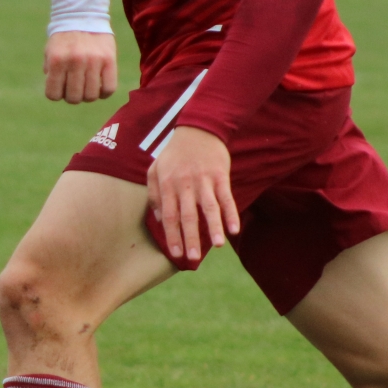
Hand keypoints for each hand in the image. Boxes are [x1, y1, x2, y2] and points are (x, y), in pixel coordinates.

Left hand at [43, 31, 117, 103]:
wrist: (83, 15)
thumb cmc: (64, 38)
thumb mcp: (49, 52)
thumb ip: (49, 72)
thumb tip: (56, 92)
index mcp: (56, 60)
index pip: (53, 95)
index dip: (56, 95)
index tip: (60, 88)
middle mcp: (74, 61)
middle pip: (74, 98)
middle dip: (72, 97)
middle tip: (75, 88)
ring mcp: (93, 61)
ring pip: (91, 96)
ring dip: (88, 96)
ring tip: (87, 86)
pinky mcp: (109, 60)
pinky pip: (109, 88)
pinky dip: (104, 93)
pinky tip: (100, 87)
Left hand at [146, 126, 237, 263]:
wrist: (198, 129)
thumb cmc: (173, 153)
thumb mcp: (155, 169)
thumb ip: (153, 193)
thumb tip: (158, 218)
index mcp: (167, 185)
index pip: (169, 215)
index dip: (172, 235)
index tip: (175, 253)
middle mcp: (185, 185)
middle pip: (188, 216)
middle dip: (190, 239)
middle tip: (193, 259)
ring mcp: (204, 180)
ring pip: (209, 208)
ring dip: (213, 227)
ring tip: (216, 246)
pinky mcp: (220, 176)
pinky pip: (226, 197)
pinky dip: (231, 214)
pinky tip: (234, 229)